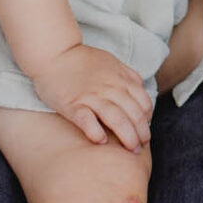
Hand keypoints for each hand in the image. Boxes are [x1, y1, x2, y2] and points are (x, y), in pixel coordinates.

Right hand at [30, 43, 154, 149]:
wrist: (55, 53)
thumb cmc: (83, 60)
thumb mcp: (112, 62)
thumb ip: (128, 75)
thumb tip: (141, 90)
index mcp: (119, 78)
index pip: (142, 101)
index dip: (147, 118)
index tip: (145, 129)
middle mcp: (108, 88)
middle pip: (132, 113)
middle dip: (140, 132)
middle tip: (141, 146)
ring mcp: (90, 96)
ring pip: (115, 118)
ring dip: (126, 135)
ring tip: (131, 149)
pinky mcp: (72, 104)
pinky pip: (86, 120)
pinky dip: (95, 131)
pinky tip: (101, 142)